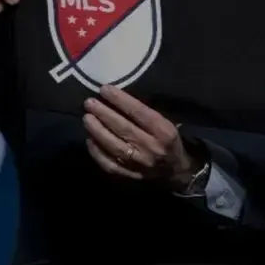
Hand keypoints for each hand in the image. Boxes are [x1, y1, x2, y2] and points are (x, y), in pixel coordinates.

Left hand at [82, 85, 200, 188]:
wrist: (177, 171)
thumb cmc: (170, 141)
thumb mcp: (169, 123)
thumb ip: (148, 114)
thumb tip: (119, 100)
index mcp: (164, 131)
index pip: (139, 112)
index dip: (121, 100)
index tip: (105, 89)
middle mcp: (152, 147)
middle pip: (123, 128)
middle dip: (104, 113)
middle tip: (89, 103)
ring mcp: (140, 163)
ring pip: (114, 146)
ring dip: (97, 131)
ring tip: (87, 118)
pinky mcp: (130, 175)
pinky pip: (109, 164)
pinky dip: (97, 152)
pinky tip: (90, 140)